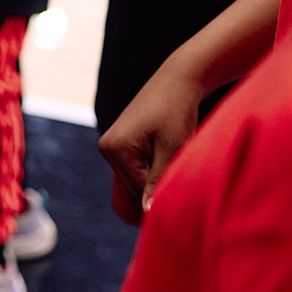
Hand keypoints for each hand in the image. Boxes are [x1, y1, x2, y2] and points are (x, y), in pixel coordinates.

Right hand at [98, 60, 206, 223]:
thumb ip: (158, 180)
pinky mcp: (120, 142)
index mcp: (115, 148)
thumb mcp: (172, 147)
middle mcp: (107, 147)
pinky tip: (168, 156)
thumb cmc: (177, 111)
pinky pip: (136, 167)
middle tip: (184, 178)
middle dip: (158, 187)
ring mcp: (111, 144)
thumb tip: (147, 211)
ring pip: (136, 179)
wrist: (178, 81)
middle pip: (134, 187)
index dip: (162, 196)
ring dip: (157, 178)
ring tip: (177, 161)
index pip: (138, 191)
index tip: (184, 196)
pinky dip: (153, 168)